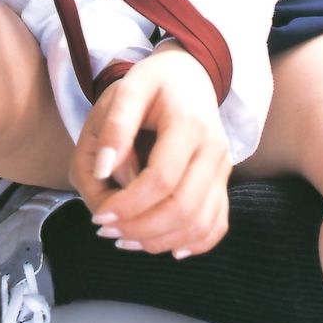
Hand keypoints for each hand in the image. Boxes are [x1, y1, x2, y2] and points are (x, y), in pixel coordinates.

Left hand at [69, 45, 231, 257]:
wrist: (189, 76)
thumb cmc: (153, 83)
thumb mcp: (127, 90)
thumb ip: (114, 128)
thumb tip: (103, 172)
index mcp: (188, 124)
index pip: (162, 179)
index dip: (129, 204)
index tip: (99, 214)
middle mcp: (213, 149)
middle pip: (184, 208)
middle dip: (141, 229)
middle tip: (106, 230)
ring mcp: (223, 168)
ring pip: (201, 223)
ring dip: (161, 241)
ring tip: (124, 239)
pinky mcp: (223, 182)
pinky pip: (217, 224)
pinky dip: (193, 244)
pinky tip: (163, 246)